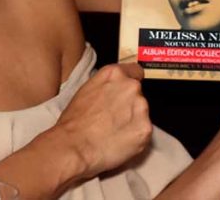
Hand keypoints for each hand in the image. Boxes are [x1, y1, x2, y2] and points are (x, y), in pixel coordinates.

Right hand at [53, 63, 152, 178]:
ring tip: (114, 132)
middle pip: (138, 94)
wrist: (74, 147)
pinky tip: (120, 141)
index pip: (136, 71)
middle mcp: (130, 87)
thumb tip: (111, 92)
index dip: (130, 83)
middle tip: (114, 118)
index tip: (126, 92)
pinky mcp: (145, 129)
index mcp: (114, 74)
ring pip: (142, 113)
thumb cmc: (73, 123)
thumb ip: (105, 87)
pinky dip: (136, 137)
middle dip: (130, 105)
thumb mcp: (86, 91)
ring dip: (133, 121)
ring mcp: (141, 108)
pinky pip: (144, 132)